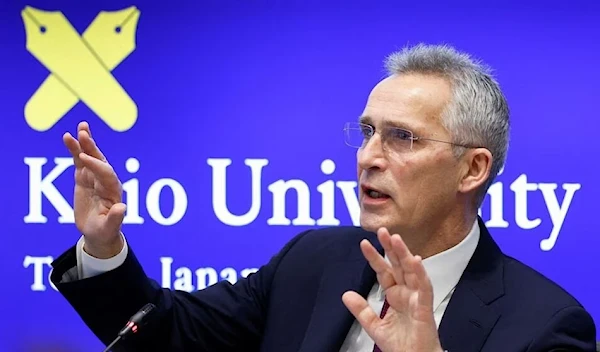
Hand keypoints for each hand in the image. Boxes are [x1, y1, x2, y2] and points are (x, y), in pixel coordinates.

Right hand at [64, 121, 125, 257]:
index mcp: (113, 190)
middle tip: (84, 134)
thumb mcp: (109, 228)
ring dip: (85, 142)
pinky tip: (68, 137)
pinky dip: (75, 149)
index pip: (106, 173)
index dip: (96, 165)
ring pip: (90, 157)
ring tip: (80, 128)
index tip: (83, 158)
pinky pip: (79, 160)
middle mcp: (106, 180)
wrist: (99, 232)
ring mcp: (95, 177)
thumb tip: (122, 208)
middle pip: (100, 160)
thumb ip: (115, 218)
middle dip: (92, 148)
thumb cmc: (105, 231)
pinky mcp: (84, 177)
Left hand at [342, 228, 442, 351]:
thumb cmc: (402, 346)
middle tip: (382, 231)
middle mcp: (407, 294)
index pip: (384, 271)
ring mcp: (416, 299)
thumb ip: (361, 310)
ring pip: (411, 271)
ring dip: (404, 254)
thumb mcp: (374, 326)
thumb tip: (346, 294)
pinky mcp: (425, 308)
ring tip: (396, 238)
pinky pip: (424, 288)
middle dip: (390, 248)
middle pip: (398, 265)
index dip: (374, 258)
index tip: (364, 244)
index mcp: (395, 296)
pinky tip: (415, 259)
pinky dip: (420, 273)